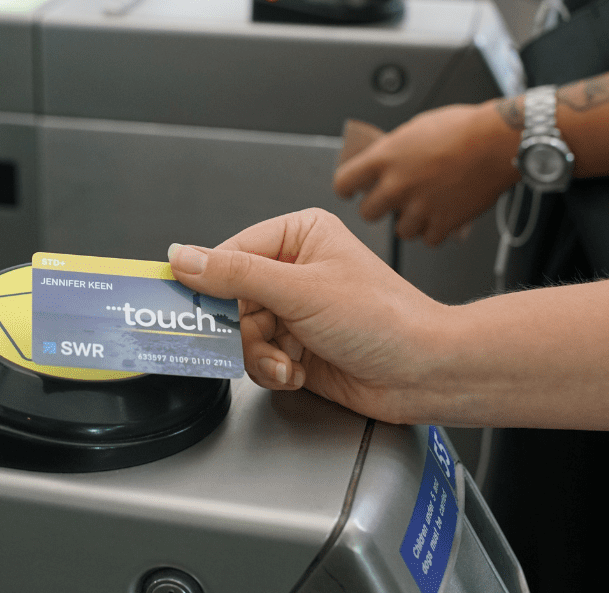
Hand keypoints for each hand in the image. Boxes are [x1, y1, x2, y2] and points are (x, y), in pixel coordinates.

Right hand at [168, 209, 440, 421]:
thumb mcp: (301, 290)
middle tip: (254, 340)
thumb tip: (184, 258)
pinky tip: (298, 371)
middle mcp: (296, 269)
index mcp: (299, 235)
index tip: (189, 305)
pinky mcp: (298, 346)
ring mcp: (296, 310)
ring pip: (241, 334)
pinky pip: (258, 357)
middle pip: (230, 299)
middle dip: (241, 329)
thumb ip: (236, 275)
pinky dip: (273, 370)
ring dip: (259, 354)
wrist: (424, 373)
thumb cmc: (385, 319)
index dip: (209, 283)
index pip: (229, 253)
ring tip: (287, 361)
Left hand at [333, 102, 519, 244]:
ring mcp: (419, 207)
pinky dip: (436, 231)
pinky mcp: (444, 223)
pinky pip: (429, 240)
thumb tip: (387, 161)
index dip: (347, 188)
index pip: (344, 182)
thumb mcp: (416, 128)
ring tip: (424, 207)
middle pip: (367, 213)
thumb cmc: (463, 128)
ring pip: (400, 230)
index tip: (352, 190)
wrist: (497, 142)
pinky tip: (443, 216)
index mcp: (384, 158)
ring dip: (410, 222)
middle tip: (391, 201)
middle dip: (378, 208)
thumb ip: (395, 151)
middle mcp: (396, 186)